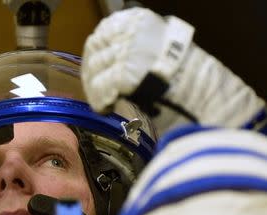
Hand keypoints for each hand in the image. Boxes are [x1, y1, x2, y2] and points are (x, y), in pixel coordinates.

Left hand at [81, 8, 263, 133]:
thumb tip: (111, 58)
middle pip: (95, 52)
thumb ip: (135, 48)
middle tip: (96, 89)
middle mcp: (130, 32)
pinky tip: (107, 109)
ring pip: (95, 72)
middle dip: (92, 73)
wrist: (205, 93)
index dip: (95, 52)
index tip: (94, 66)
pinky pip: (101, 91)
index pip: (103, 32)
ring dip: (96, 90)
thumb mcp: (159, 48)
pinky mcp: (123, 75)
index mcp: (139, 20)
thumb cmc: (188, 77)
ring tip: (104, 102)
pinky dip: (101, 102)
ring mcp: (125, 52)